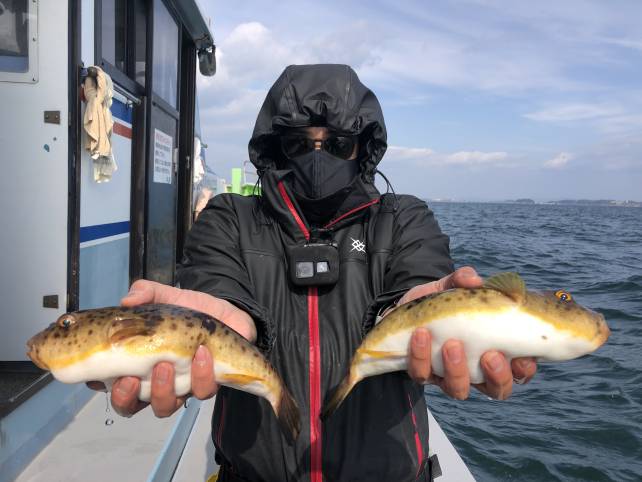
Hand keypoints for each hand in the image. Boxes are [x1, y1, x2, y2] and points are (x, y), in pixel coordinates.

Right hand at [86, 280, 255, 417]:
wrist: (224, 312)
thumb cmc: (187, 310)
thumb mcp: (164, 296)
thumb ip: (145, 293)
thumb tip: (128, 300)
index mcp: (135, 363)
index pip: (107, 383)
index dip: (100, 384)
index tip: (98, 374)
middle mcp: (154, 382)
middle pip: (130, 405)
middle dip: (126, 397)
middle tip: (131, 379)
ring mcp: (180, 387)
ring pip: (165, 406)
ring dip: (162, 390)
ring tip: (166, 365)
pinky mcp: (207, 384)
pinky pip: (202, 390)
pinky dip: (200, 373)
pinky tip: (201, 353)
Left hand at [403, 266, 537, 399]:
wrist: (405, 309)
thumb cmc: (440, 302)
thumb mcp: (452, 287)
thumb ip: (462, 280)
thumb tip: (474, 279)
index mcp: (494, 351)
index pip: (519, 371)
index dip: (524, 370)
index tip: (523, 358)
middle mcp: (475, 370)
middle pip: (497, 390)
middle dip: (498, 377)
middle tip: (490, 355)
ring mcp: (448, 375)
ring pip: (459, 389)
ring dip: (457, 369)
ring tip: (452, 344)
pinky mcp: (422, 372)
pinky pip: (422, 374)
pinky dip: (422, 356)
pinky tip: (421, 335)